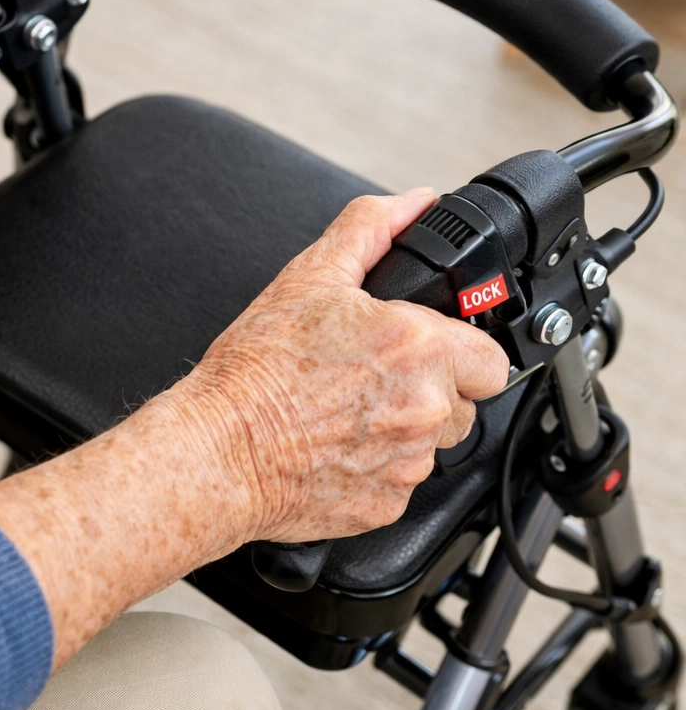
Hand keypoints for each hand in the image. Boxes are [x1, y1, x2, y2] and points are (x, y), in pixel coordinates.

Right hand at [174, 187, 510, 542]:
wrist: (218, 449)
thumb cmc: (255, 371)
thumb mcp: (308, 277)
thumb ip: (370, 228)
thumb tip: (413, 203)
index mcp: (417, 348)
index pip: (490, 356)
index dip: (458, 347)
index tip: (425, 348)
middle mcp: (426, 408)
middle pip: (465, 401)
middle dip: (431, 387)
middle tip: (372, 376)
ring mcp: (409, 463)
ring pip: (434, 443)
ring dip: (404, 426)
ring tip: (346, 410)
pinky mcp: (388, 506)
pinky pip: (402, 481)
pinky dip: (378, 465)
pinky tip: (336, 444)